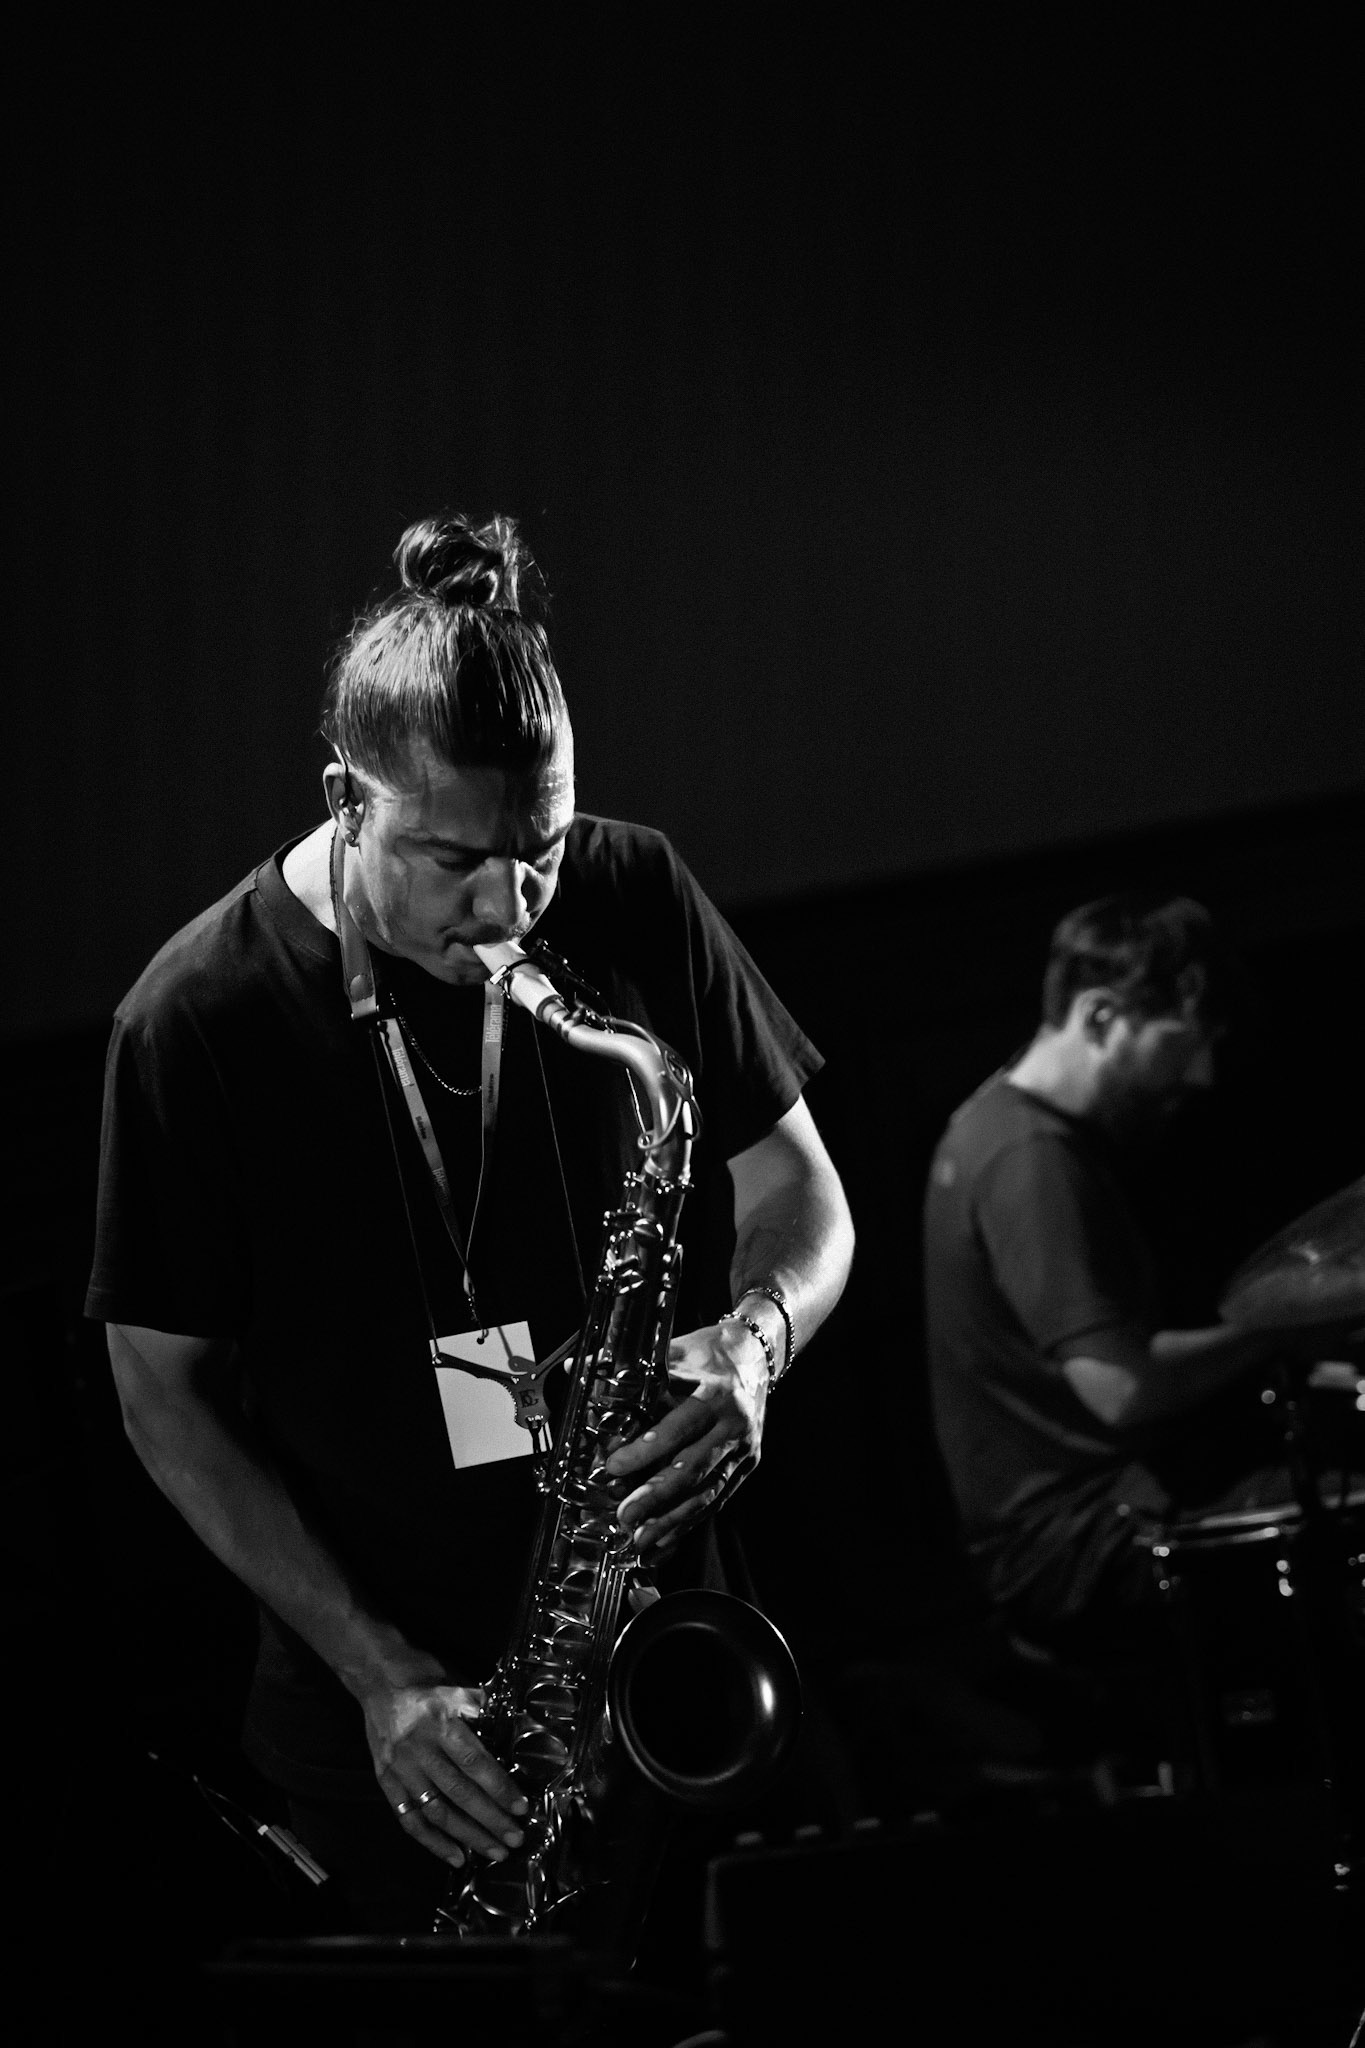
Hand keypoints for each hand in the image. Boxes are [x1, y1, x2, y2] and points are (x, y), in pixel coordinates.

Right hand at [360, 1679, 528, 1866]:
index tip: (521, 1807)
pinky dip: (432, 1842)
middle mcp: (418, 1749)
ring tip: (494, 1852)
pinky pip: (409, 1819)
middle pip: (459, 1792)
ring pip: (436, 1811)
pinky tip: (455, 1857)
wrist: (376, 1677)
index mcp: (439, 1722)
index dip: (499, 1788)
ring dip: (467, 1836)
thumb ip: (482, 1711)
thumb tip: (514, 1729)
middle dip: (490, 1819)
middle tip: (515, 1839)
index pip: (474, 1762)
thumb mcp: (456, 1686)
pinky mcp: (385, 1781)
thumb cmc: (424, 1679)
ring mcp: (399, 1768)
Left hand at [603, 1319, 768, 1555]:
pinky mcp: (744, 1469)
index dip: (647, 1449)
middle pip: (694, 1468)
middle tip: (626, 1515)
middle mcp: (733, 1426)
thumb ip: (632, 1368)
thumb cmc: (709, 1355)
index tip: (614, 1466)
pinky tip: (664, 1544)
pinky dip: (688, 1525)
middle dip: (657, 1496)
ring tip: (641, 1540)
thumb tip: (581, 1367)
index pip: (680, 1426)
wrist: (756, 1357)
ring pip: (706, 1493)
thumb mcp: (674, 1351)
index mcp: (716, 1394)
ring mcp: (742, 1451)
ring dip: (671, 1521)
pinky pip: (715, 1502)